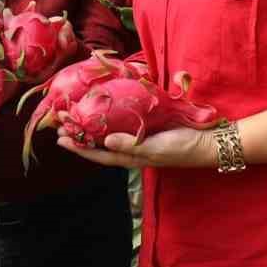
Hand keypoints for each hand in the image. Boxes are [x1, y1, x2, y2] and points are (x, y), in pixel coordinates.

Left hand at [55, 125, 214, 169]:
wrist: (208, 141)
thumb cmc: (182, 147)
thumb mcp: (155, 149)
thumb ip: (131, 146)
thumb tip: (105, 141)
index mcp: (130, 157)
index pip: (98, 154)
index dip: (79, 148)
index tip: (61, 139)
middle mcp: (130, 149)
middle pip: (98, 144)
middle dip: (78, 135)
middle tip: (59, 124)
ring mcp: (138, 138)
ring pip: (107, 133)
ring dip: (89, 125)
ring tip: (72, 116)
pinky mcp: (146, 126)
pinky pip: (121, 123)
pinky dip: (108, 117)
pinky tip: (100, 109)